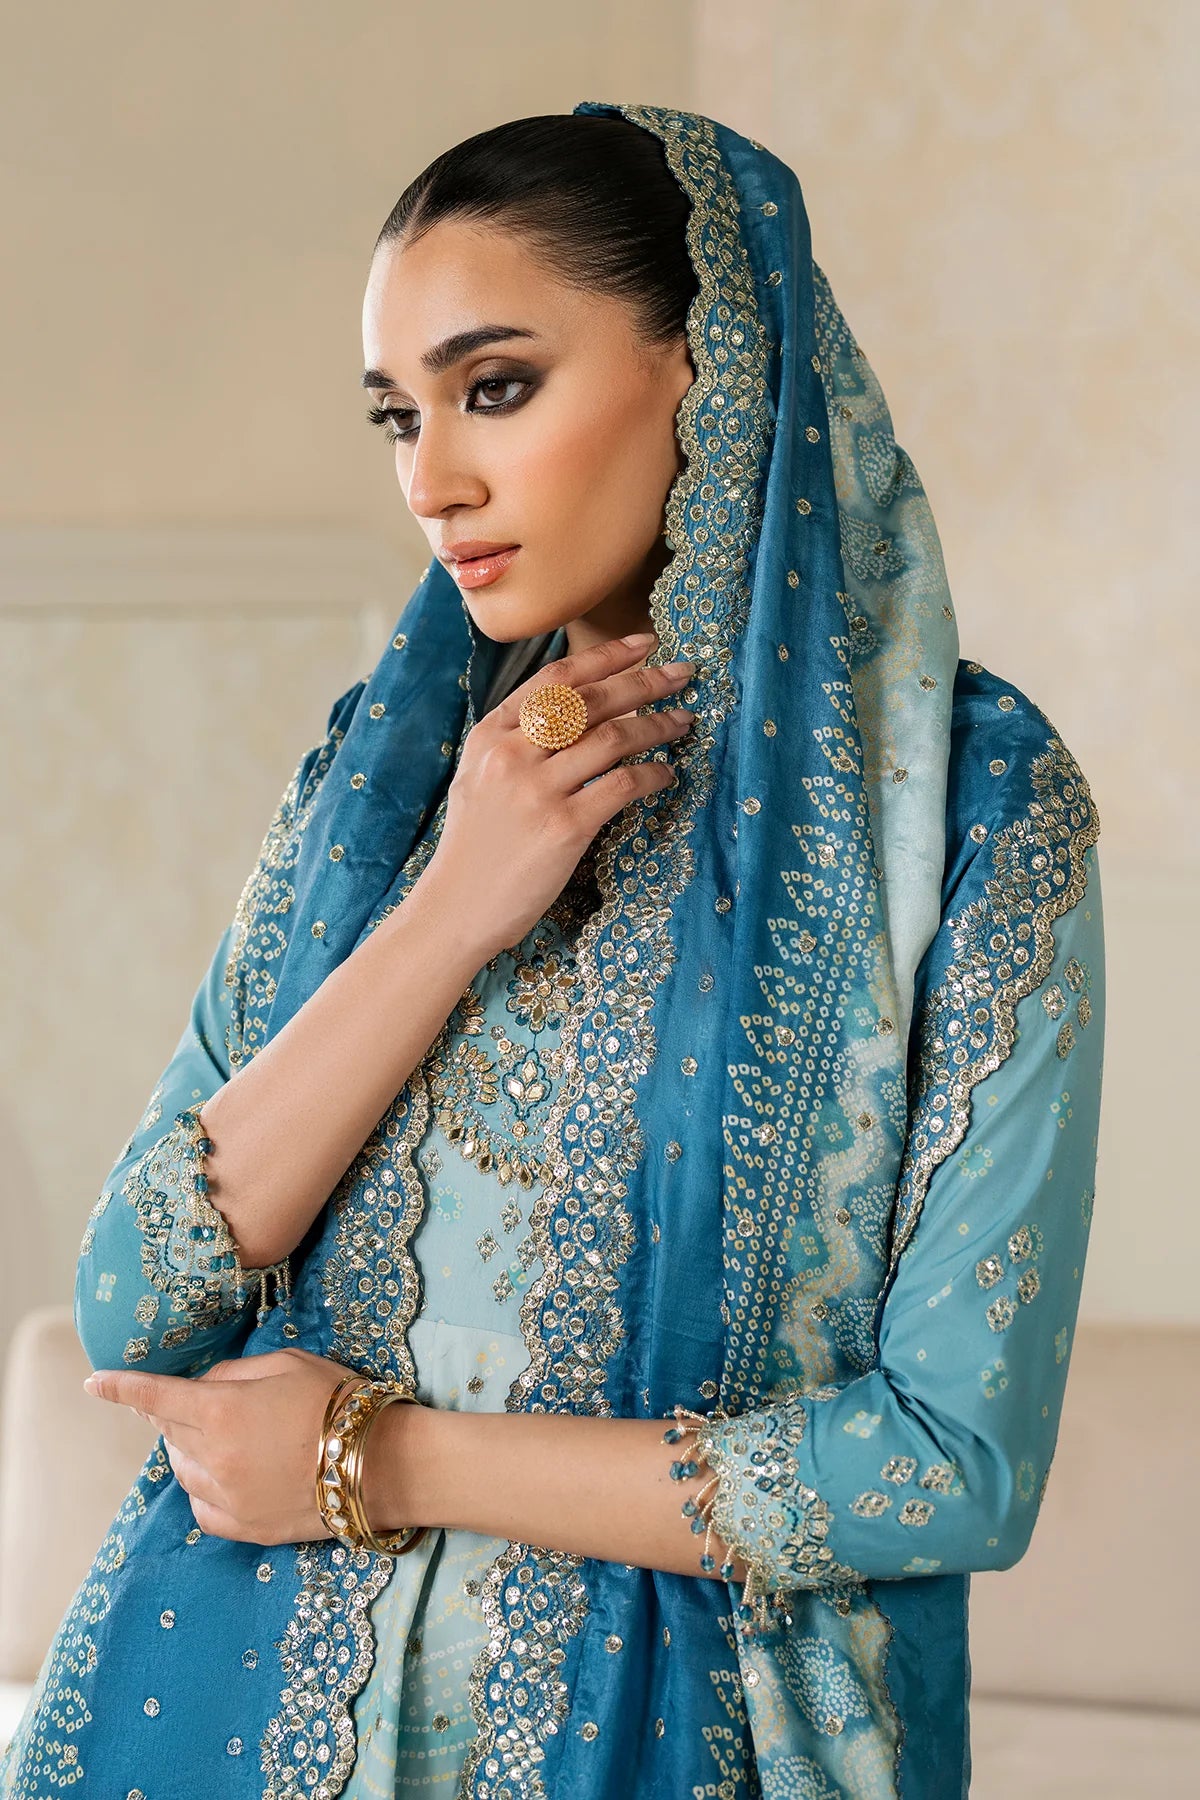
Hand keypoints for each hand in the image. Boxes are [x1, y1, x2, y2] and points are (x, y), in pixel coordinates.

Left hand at [82, 1347, 371, 1544]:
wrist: (379, 1463)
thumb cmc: (336, 1401)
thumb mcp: (286, 1366)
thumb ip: (233, 1374)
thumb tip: (202, 1387)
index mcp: (220, 1412)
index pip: (154, 1397)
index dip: (121, 1388)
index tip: (93, 1384)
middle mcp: (212, 1458)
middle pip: (170, 1432)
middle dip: (178, 1414)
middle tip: (215, 1404)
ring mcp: (225, 1498)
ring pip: (182, 1470)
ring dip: (193, 1449)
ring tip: (235, 1438)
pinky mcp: (242, 1529)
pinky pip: (202, 1505)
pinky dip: (206, 1486)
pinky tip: (235, 1474)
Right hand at [421, 631, 694, 959]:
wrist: (455, 908)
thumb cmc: (475, 847)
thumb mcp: (480, 777)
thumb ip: (517, 740)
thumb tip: (575, 707)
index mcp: (491, 735)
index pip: (556, 678)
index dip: (606, 656)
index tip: (644, 643)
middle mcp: (511, 754)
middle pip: (590, 700)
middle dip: (644, 681)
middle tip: (682, 673)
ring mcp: (537, 790)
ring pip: (612, 738)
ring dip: (656, 725)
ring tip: (683, 721)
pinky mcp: (563, 828)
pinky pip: (622, 787)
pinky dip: (652, 776)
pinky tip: (667, 775)